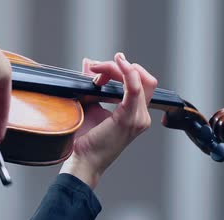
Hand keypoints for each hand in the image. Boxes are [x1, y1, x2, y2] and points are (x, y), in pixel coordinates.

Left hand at [59, 52, 156, 188]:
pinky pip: (135, 89)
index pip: (138, 81)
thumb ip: (93, 82)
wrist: (82, 160)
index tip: (96, 69)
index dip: (119, 69)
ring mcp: (139, 118)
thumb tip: (88, 62)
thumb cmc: (86, 138)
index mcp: (135, 113)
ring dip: (115, 69)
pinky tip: (118, 64)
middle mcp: (141, 116)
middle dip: (118, 66)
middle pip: (141, 77)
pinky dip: (127, 73)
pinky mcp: (129, 119)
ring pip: (138, 79)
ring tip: (96, 70)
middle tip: (96, 67)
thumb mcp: (90, 103)